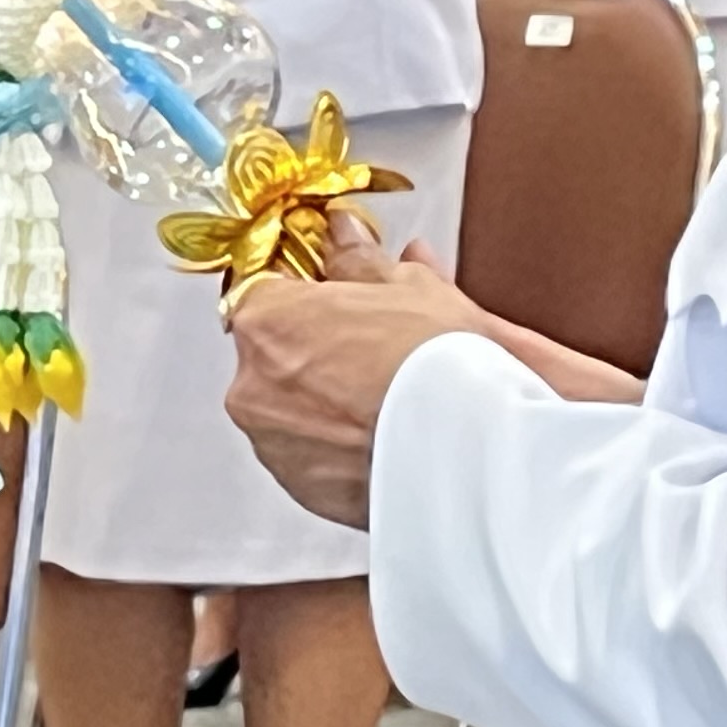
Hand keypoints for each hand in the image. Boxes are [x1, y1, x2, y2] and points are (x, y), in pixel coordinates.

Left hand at [226, 222, 515, 528]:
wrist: (473, 449)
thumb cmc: (439, 362)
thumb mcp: (407, 287)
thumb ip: (359, 261)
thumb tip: (343, 237)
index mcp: (266, 321)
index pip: (262, 290)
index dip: (303, 293)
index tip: (334, 297)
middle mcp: (253, 385)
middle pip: (275, 354)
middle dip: (317, 348)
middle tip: (374, 349)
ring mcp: (274, 443)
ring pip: (291, 408)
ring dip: (326, 400)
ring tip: (387, 397)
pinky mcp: (302, 490)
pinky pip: (311, 456)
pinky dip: (338, 446)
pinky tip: (384, 433)